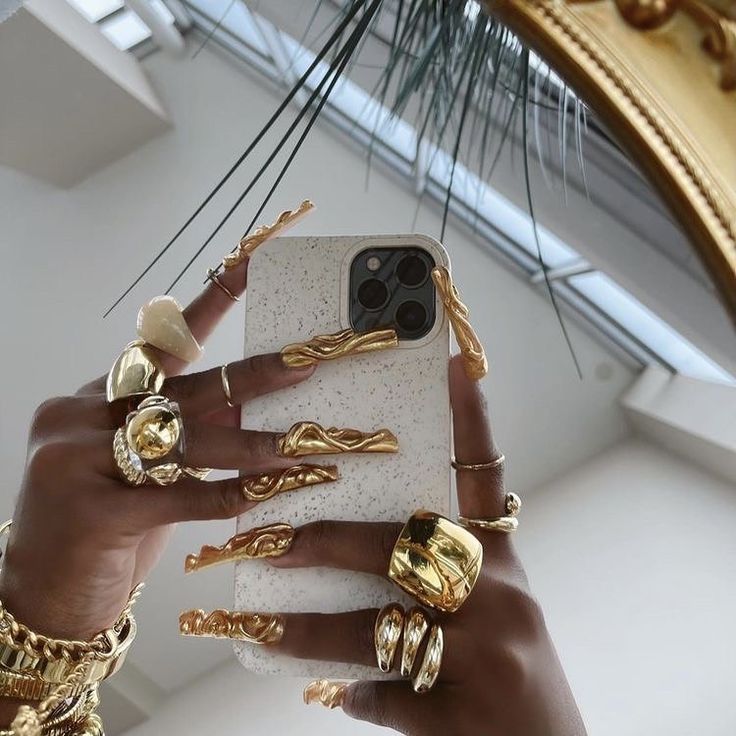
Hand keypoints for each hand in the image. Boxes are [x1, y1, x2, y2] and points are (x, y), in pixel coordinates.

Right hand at [0, 260, 315, 647]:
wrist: (42, 596)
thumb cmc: (102, 528)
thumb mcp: (148, 469)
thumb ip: (192, 434)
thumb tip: (251, 406)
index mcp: (99, 398)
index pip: (162, 342)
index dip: (209, 304)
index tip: (251, 266)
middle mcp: (85, 415)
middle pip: (186, 387)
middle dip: (255, 375)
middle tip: (309, 361)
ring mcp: (78, 459)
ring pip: (185, 441)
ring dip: (252, 445)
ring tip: (302, 446)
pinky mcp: (92, 510)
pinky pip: (177, 497)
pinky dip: (225, 495)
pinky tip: (266, 494)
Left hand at [265, 356, 586, 735]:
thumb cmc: (517, 680)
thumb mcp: (495, 615)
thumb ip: (443, 580)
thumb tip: (358, 562)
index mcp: (504, 564)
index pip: (484, 476)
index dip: (469, 418)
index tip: (449, 362)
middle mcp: (501, 596)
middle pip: (404, 545)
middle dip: (328, 543)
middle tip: (270, 539)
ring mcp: (488, 655)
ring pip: (376, 627)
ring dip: (309, 631)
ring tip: (258, 630)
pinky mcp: (463, 715)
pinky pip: (385, 696)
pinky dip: (355, 696)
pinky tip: (342, 695)